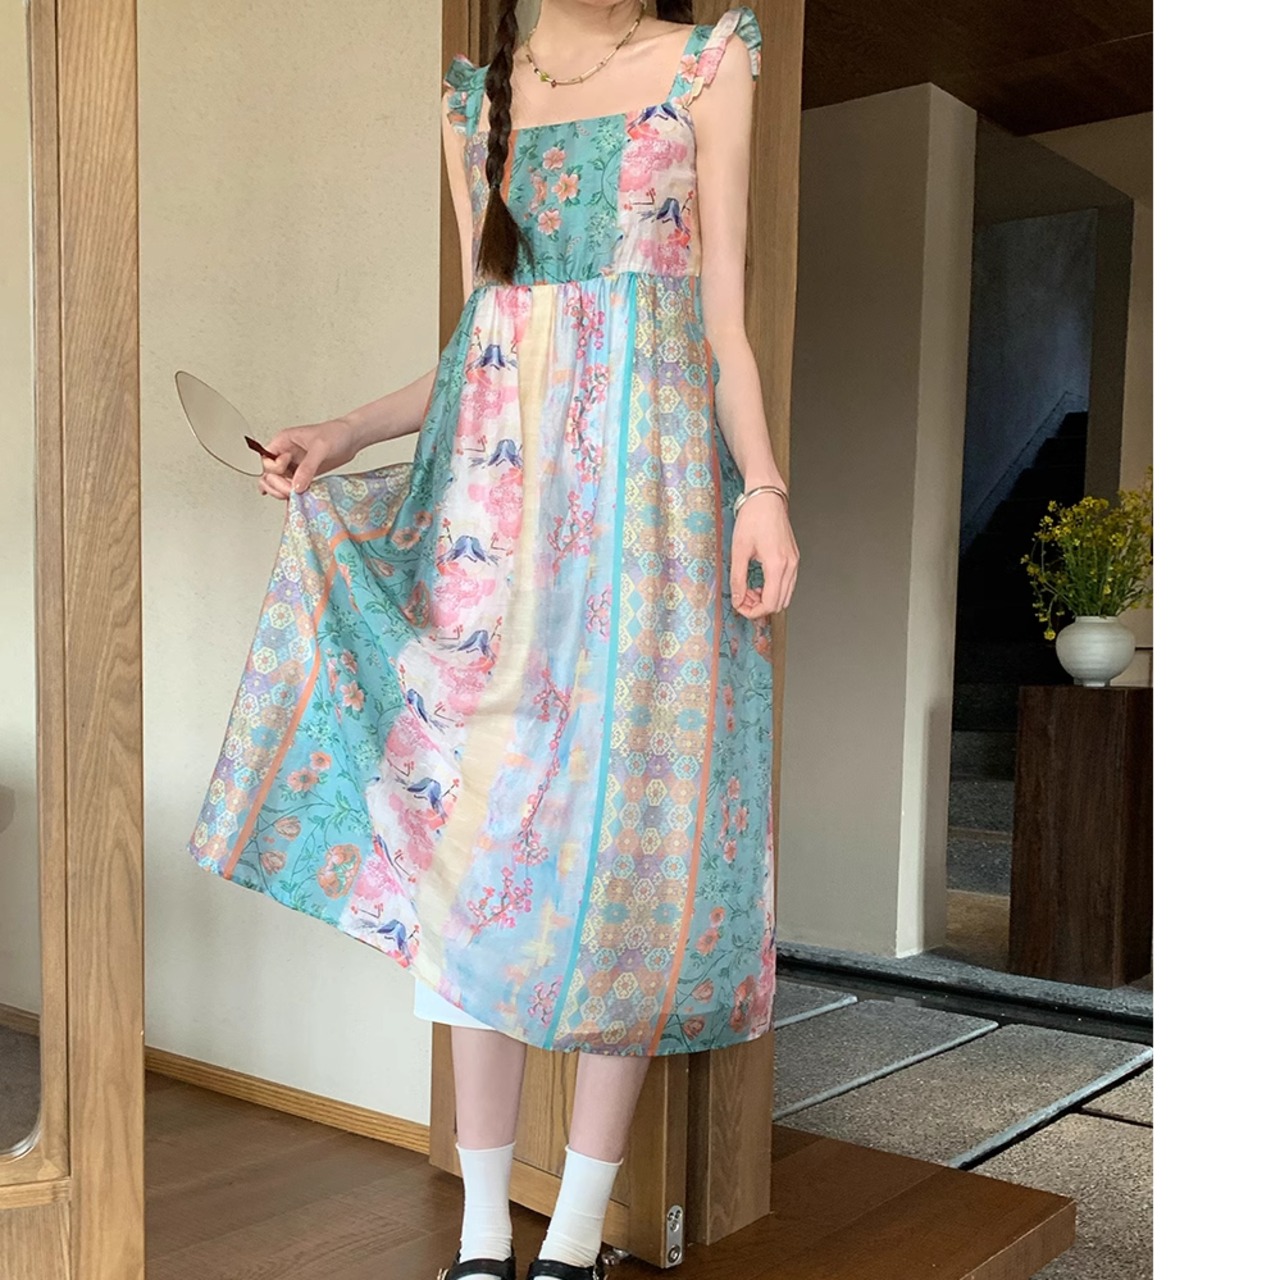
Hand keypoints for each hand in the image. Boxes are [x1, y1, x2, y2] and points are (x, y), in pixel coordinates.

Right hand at [258, 418, 360, 498]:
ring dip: (281, 492)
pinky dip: (291, 493)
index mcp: (283, 441)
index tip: (289, 473)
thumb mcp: (320, 448)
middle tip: (292, 492)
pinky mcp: (304, 474)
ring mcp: (294, 465)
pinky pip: (291, 485)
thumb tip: (296, 486)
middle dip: (277, 485)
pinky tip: (293, 500)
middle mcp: (285, 454)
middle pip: (269, 475)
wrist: (352, 437)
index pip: (267, 461)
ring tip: (294, 496)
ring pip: (277, 483)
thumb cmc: (336, 433)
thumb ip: (308, 467)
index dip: (275, 471)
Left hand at [730, 490, 798, 617]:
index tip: (740, 606)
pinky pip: (788, 584)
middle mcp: (790, 565)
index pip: (770, 603)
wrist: (766, 498)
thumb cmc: (754, 518)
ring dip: (767, 598)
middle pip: (780, 603)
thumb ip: (737, 578)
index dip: (753, 611)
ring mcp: (794, 562)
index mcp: (777, 564)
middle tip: (743, 597)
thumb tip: (737, 599)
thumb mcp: (739, 550)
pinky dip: (774, 589)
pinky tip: (760, 581)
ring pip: (785, 596)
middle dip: (759, 606)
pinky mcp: (794, 558)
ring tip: (750, 589)